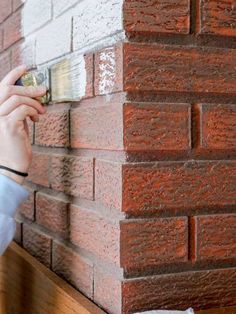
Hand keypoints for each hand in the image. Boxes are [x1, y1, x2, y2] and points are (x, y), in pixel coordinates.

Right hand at [0, 65, 46, 184]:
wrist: (13, 163)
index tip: (26, 68)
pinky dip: (34, 111)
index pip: (1, 87)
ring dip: (34, 103)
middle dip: (29, 87)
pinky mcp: (8, 125)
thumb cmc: (16, 144)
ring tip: (41, 111)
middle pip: (9, 90)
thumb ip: (19, 109)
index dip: (13, 75)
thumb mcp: (17, 122)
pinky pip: (23, 109)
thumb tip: (32, 95)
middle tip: (43, 90)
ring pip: (18, 98)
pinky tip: (37, 119)